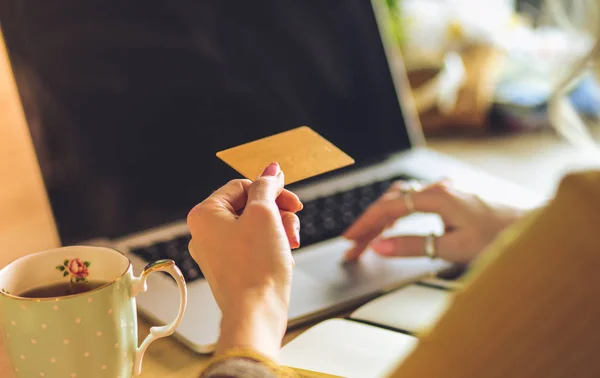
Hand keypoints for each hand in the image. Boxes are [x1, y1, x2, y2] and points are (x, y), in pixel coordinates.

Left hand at [187, 163, 301, 358]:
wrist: (257, 312)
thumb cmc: (256, 267)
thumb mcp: (264, 214)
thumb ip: (267, 187)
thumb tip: (271, 170)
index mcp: (204, 214)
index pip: (242, 186)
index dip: (270, 191)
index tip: (291, 201)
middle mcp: (205, 233)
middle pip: (249, 206)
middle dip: (277, 214)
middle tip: (291, 224)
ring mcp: (217, 253)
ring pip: (255, 226)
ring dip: (278, 230)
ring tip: (290, 244)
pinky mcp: (231, 269)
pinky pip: (254, 246)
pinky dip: (272, 247)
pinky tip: (283, 258)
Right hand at [343, 179, 526, 263]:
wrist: (532, 226)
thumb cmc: (499, 236)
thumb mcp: (454, 247)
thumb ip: (413, 246)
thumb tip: (379, 246)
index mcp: (436, 196)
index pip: (389, 208)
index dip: (365, 224)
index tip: (350, 240)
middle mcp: (437, 187)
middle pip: (390, 200)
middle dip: (368, 222)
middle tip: (353, 244)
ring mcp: (444, 189)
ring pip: (400, 198)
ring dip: (381, 216)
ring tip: (366, 237)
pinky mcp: (450, 196)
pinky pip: (413, 200)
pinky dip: (397, 212)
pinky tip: (393, 225)